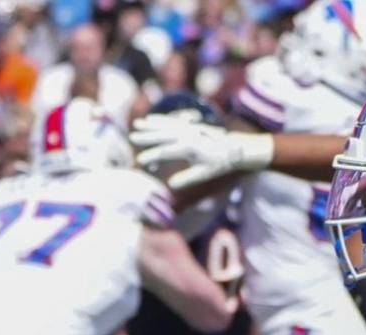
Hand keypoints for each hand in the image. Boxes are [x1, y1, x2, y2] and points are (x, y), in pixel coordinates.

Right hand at [131, 113, 272, 187]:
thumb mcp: (204, 174)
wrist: (234, 148)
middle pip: (163, 135)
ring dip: (151, 125)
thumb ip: (187, 178)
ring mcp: (189, 128)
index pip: (166, 152)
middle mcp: (188, 135)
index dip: (152, 156)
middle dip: (146, 136)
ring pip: (166, 125)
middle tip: (131, 138)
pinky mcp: (191, 126)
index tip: (140, 161)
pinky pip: (173, 121)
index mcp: (190, 148)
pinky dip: (161, 120)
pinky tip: (150, 119)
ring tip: (137, 124)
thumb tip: (171, 185)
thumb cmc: (219, 164)